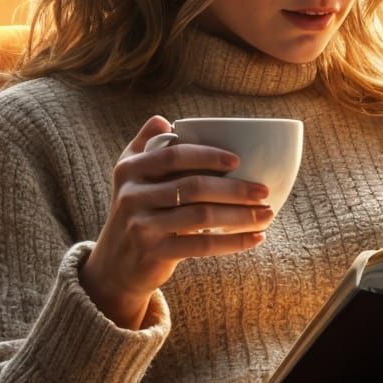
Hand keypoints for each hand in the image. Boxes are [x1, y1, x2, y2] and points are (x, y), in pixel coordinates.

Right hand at [80, 115, 274, 326]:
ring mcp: (142, 226)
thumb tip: (163, 119)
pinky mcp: (154, 253)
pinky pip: (201, 246)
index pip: (174, 155)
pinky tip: (255, 238)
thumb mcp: (129, 175)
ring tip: (266, 214)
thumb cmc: (135, 211)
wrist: (115, 263)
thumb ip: (145, 144)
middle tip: (263, 190)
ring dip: (240, 215)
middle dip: (234, 188)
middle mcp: (132, 196)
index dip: (207, 155)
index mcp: (130, 169)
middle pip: (193, 187)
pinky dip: (233, 242)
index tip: (238, 160)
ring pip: (201, 216)